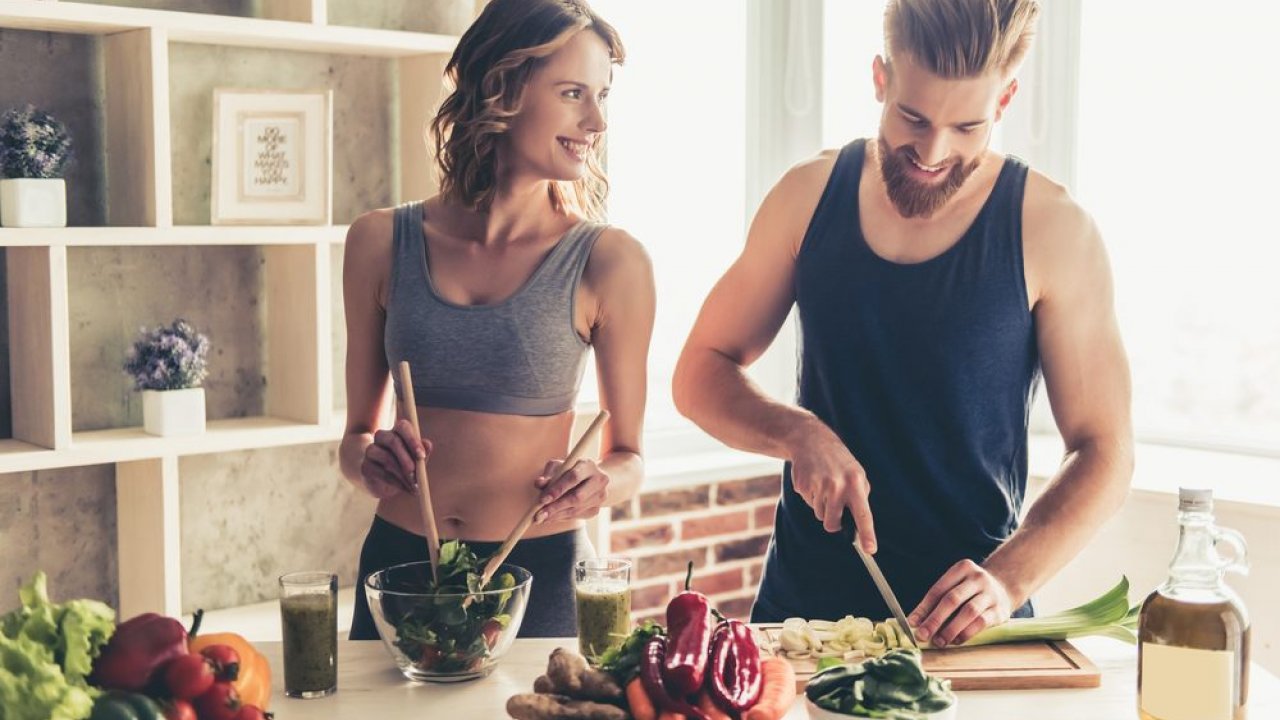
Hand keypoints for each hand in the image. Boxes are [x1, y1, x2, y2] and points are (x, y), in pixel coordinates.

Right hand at [360, 418, 431, 499]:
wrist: (387, 484)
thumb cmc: (406, 467)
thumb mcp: (417, 460)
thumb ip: (423, 452)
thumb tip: (427, 444)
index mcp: (396, 431)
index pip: (403, 427)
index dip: (412, 440)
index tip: (421, 456)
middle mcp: (381, 437)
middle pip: (393, 441)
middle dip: (407, 459)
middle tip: (416, 474)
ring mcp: (371, 450)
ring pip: (387, 458)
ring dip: (403, 474)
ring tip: (413, 485)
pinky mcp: (365, 466)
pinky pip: (381, 472)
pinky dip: (396, 482)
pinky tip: (404, 488)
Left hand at [533, 458, 609, 523]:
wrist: (590, 478)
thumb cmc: (569, 470)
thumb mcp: (558, 467)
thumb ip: (548, 474)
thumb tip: (539, 483)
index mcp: (588, 465)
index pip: (574, 477)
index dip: (558, 489)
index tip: (543, 499)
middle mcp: (599, 480)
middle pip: (577, 497)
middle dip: (556, 506)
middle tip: (540, 514)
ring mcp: (600, 496)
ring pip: (577, 509)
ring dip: (557, 515)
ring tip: (542, 517)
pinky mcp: (596, 509)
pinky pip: (577, 516)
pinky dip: (562, 517)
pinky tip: (551, 517)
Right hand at [788, 423, 876, 552]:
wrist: (811, 440)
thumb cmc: (839, 462)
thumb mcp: (856, 474)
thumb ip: (859, 497)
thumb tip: (859, 525)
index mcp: (855, 483)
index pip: (863, 514)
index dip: (867, 534)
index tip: (870, 550)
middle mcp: (837, 486)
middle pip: (832, 523)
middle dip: (832, 521)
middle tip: (833, 505)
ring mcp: (818, 486)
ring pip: (820, 515)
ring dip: (822, 506)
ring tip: (824, 485)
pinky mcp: (803, 486)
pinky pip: (809, 504)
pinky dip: (811, 496)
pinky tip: (813, 480)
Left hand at [909, 559, 1013, 646]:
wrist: (1004, 587)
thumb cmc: (970, 590)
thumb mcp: (955, 585)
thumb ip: (937, 601)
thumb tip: (915, 622)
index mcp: (962, 568)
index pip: (938, 590)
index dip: (923, 608)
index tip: (912, 623)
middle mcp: (977, 578)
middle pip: (952, 599)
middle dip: (935, 619)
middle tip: (922, 635)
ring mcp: (991, 594)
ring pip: (968, 612)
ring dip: (951, 629)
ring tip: (939, 641)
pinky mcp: (1000, 610)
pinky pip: (981, 622)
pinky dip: (966, 633)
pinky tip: (956, 641)